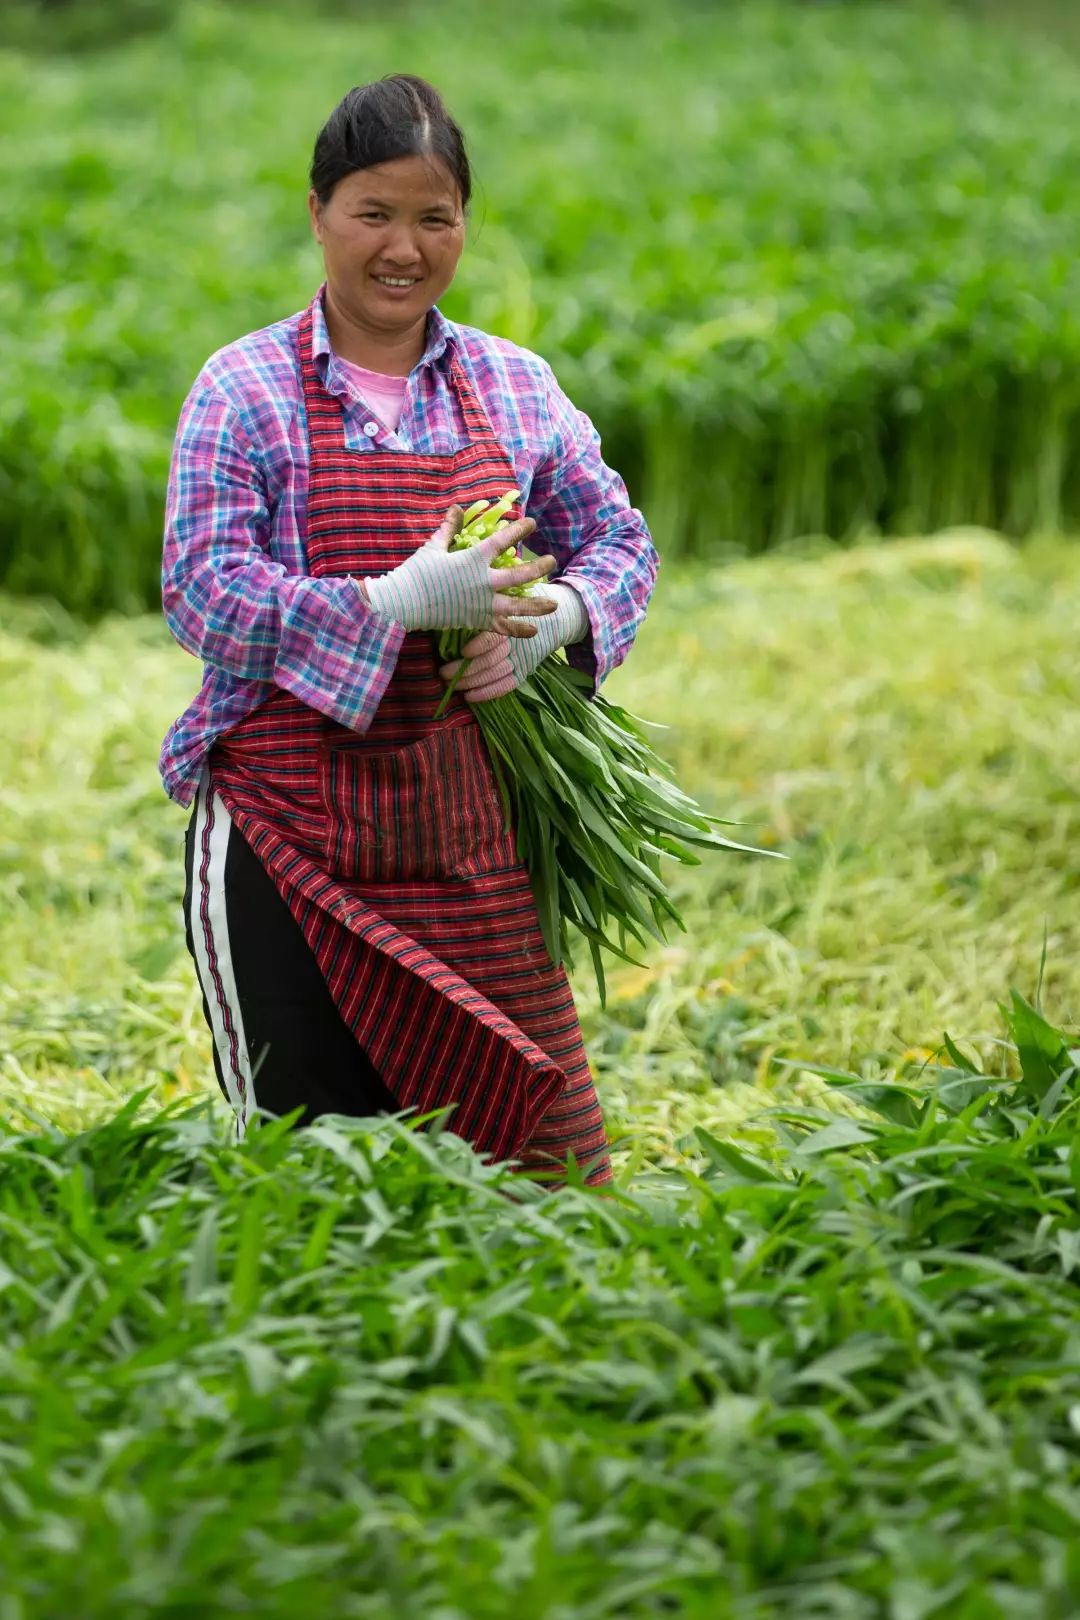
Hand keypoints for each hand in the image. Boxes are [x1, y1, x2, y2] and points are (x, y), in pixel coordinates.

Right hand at [359, 506, 557, 634]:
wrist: (405, 602)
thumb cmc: (417, 572)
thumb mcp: (433, 546)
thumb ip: (448, 528)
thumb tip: (457, 507)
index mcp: (473, 559)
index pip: (502, 541)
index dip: (518, 530)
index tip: (531, 523)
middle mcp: (483, 582)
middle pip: (519, 575)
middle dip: (538, 567)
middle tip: (551, 561)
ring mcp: (482, 604)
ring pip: (517, 606)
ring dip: (537, 605)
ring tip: (554, 604)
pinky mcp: (477, 621)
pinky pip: (502, 627)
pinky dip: (518, 630)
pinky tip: (533, 630)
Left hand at [439, 584, 588, 701]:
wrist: (556, 616)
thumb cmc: (521, 601)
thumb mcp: (508, 594)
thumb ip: (486, 602)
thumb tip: (452, 605)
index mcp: (511, 622)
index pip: (494, 638)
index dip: (478, 646)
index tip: (462, 652)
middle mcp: (517, 643)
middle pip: (489, 660)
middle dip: (464, 670)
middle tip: (443, 672)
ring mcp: (521, 659)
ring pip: (494, 675)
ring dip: (471, 683)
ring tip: (452, 685)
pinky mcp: (524, 670)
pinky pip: (505, 686)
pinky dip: (487, 693)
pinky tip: (470, 697)